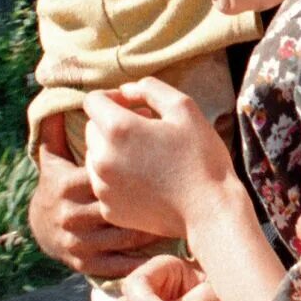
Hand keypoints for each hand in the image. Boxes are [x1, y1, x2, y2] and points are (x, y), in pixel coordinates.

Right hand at [29, 122, 166, 278]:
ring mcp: (78, 243)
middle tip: (178, 187)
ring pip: (123, 236)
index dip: (134, 164)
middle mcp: (70, 216)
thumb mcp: (52, 158)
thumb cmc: (57, 185)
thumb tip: (60, 101)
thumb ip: (57, 130)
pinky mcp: (87, 265)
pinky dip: (142, 257)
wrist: (43, 230)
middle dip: (147, 196)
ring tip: (179, 213)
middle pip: (118, 205)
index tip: (159, 157)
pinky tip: (164, 244)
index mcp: (65, 186)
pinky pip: (119, 263)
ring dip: (152, 226)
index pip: (104, 172)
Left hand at [83, 78, 240, 238]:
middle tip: (146, 130)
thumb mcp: (184, 108)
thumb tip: (126, 90)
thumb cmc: (201, 157)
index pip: (92, 101)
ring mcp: (103, 187)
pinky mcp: (109, 208)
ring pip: (94, 156)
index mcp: (118, 129)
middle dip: (113, 123)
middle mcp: (102, 158)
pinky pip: (104, 183)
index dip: (112, 97)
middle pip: (92, 128)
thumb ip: (150, 89)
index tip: (134, 106)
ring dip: (113, 150)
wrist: (209, 211)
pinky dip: (118, 177)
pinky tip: (146, 179)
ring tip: (146, 156)